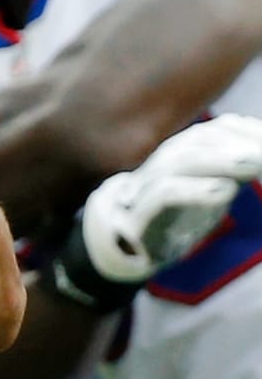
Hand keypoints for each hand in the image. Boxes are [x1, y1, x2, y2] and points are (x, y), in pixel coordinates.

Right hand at [82, 113, 261, 282]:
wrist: (130, 247)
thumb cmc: (175, 218)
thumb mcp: (210, 190)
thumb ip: (231, 170)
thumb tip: (255, 144)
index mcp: (181, 154)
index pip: (215, 131)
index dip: (245, 132)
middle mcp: (162, 163)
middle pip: (198, 141)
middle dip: (236, 143)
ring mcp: (148, 186)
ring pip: (178, 160)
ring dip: (219, 160)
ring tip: (255, 163)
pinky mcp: (140, 214)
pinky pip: (164, 194)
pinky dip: (194, 189)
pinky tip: (225, 190)